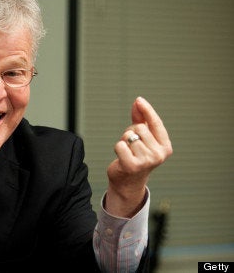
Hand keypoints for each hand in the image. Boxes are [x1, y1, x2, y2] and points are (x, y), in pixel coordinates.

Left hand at [105, 97, 172, 216]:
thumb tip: (138, 101)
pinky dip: (117, 148)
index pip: (156, 124)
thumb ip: (141, 119)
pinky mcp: (133, 166)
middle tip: (131, 146)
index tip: (139, 100)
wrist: (128, 182)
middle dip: (130, 133)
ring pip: (128, 136)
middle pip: (138, 128)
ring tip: (127, 152)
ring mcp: (147, 161)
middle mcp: (159, 154)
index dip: (147, 110)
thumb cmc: (135, 157)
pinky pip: (120, 145)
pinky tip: (121, 158)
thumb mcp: (142, 138)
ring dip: (123, 141)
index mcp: (165, 147)